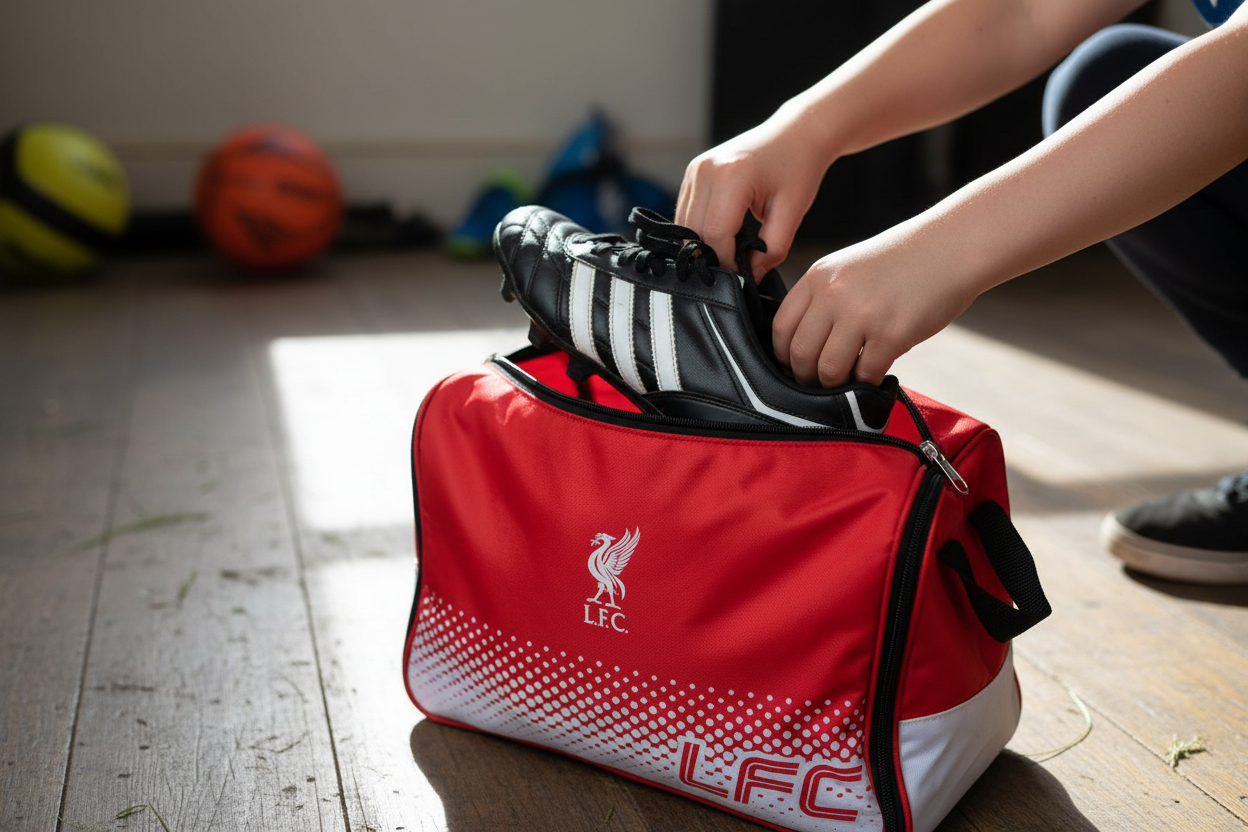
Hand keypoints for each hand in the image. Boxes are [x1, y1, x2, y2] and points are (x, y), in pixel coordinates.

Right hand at [676, 113, 830, 281]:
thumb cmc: (797, 167)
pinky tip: (721, 236)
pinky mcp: (693, 172)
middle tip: (735, 269)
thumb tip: (751, 277)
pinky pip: (686, 212)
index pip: (715, 234)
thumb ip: (771, 249)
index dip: (726, 262)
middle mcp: (707, 170)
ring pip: (685, 224)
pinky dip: (698, 229)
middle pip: (694, 232)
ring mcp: (696, 169)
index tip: (742, 276)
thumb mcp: (792, 212)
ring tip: (729, 253)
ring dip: (702, 244)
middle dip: (712, 256)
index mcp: (733, 176)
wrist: (795, 134)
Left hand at [772, 234, 979, 386]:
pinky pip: (865, 375)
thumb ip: (824, 301)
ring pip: (828, 371)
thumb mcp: (849, 269)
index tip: (793, 368)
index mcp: (818, 278)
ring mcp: (861, 315)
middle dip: (805, 378)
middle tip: (818, 385)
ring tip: (846, 383)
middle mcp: (834, 294)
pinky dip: (867, 383)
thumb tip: (804, 350)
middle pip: (800, 354)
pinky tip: (875, 375)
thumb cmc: (903, 262)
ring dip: (834, 386)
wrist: (952, 248)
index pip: (780, 327)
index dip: (782, 355)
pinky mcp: (891, 334)